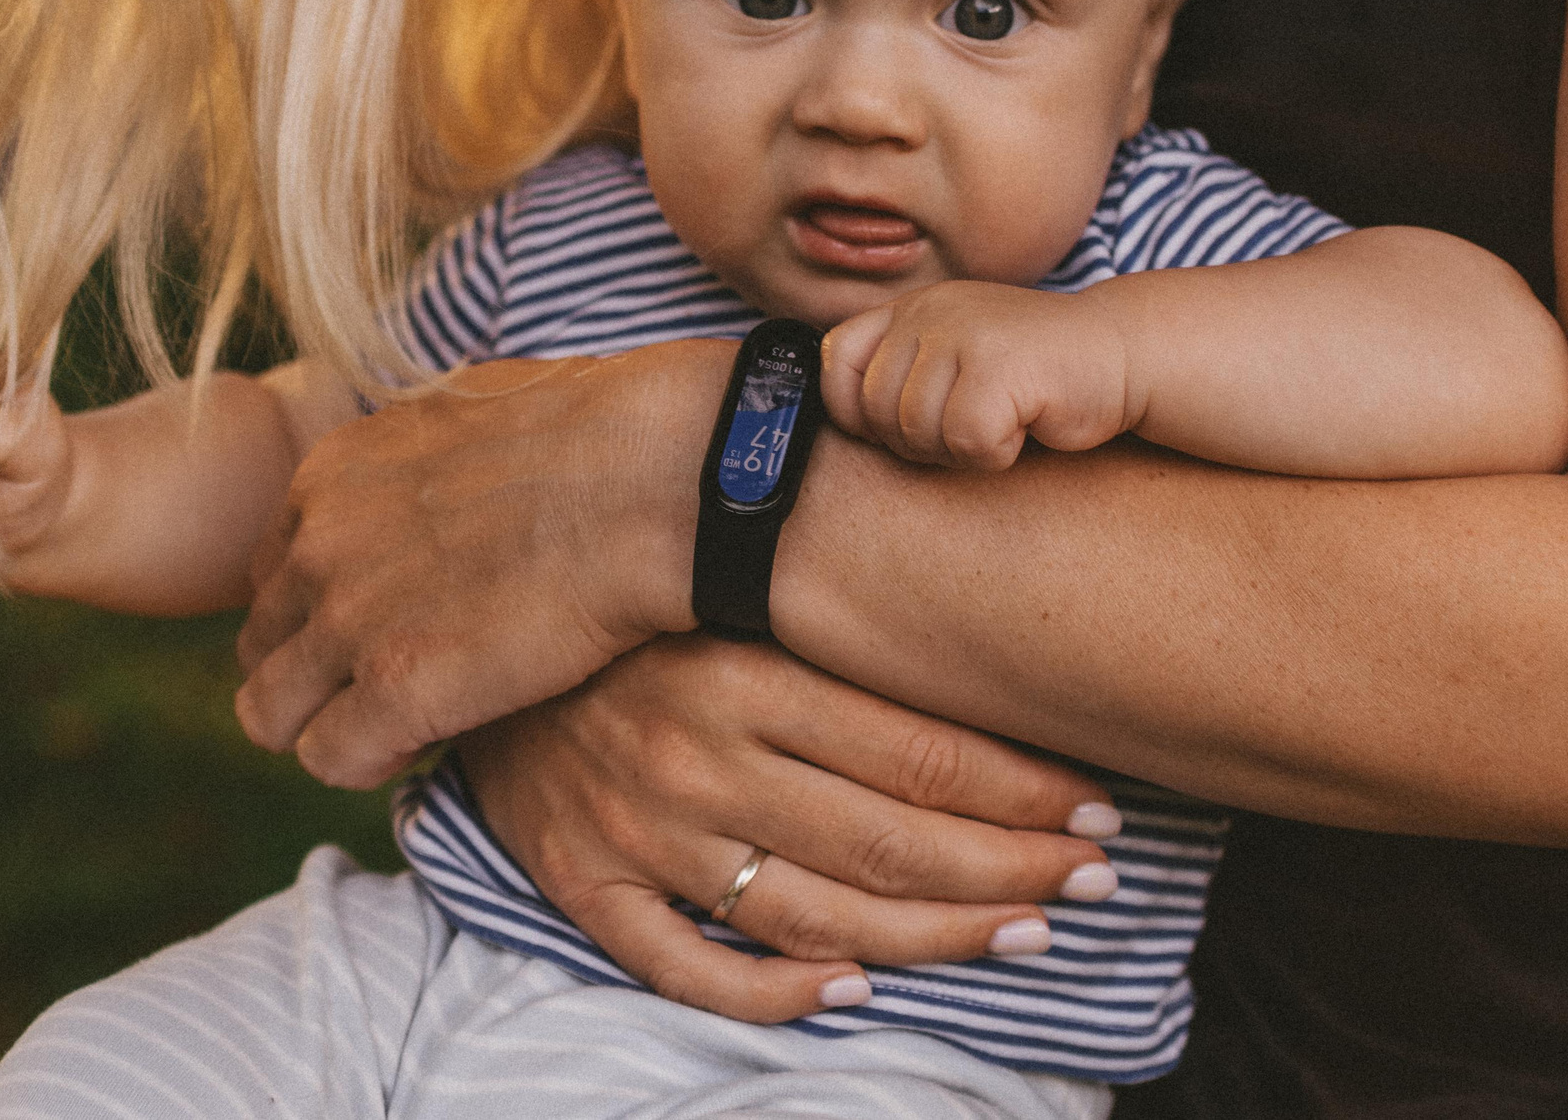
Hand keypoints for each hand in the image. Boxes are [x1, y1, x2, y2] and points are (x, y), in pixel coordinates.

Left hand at [235, 341, 732, 788]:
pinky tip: (428, 743)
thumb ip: (415, 460)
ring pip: (270, 714)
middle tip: (394, 682)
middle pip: (261, 643)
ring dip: (329, 726)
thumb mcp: (465, 415)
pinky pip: (329, 758)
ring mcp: (348, 621)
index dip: (325, 610)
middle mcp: (317, 546)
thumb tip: (432, 477)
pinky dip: (371, 762)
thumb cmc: (598, 438)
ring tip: (405, 724)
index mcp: (330, 475)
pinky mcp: (398, 690)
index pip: (273, 571)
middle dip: (315, 673)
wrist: (655, 479)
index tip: (389, 624)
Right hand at [459, 635, 1123, 1023]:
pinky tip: (854, 998)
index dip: (1025, 789)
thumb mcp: (728, 571)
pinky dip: (777, 997)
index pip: (919, 751)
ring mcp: (639, 828)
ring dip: (936, 938)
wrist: (468, 619)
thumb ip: (837, 602)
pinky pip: (688, 968)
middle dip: (1013, 868)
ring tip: (1025, 932)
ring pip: (814, 918)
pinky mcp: (585, 881)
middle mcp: (695, 754)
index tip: (1099, 803)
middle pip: (889, 842)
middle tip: (1097, 878)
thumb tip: (979, 617)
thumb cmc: (630, 590)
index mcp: (743, 666)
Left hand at [822, 281, 1132, 469]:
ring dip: (959, 450)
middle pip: (876, 410)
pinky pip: (965, 441)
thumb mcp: (957, 357)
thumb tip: (839, 421)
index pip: (836, 360)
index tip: (901, 426)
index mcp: (913, 309)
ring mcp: (964, 334)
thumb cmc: (1037, 374)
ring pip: (916, 431)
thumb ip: (903, 373)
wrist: (1123, 354)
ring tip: (1001, 422)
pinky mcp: (999, 367)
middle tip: (969, 430)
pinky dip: (995, 454)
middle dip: (917, 443)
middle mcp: (931, 312)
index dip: (856, 410)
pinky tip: (1024, 428)